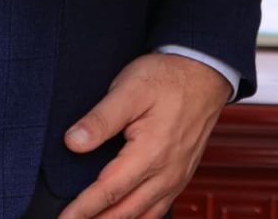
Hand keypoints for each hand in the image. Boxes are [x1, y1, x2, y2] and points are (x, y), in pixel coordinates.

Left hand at [59, 52, 227, 218]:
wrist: (204, 73)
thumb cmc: (169, 77)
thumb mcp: (130, 88)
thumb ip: (101, 118)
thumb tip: (73, 143)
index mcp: (151, 153)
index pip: (109, 191)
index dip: (82, 208)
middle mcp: (167, 173)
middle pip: (124, 212)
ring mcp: (177, 177)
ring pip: (142, 215)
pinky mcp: (181, 175)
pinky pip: (158, 209)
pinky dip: (138, 218)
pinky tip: (123, 216)